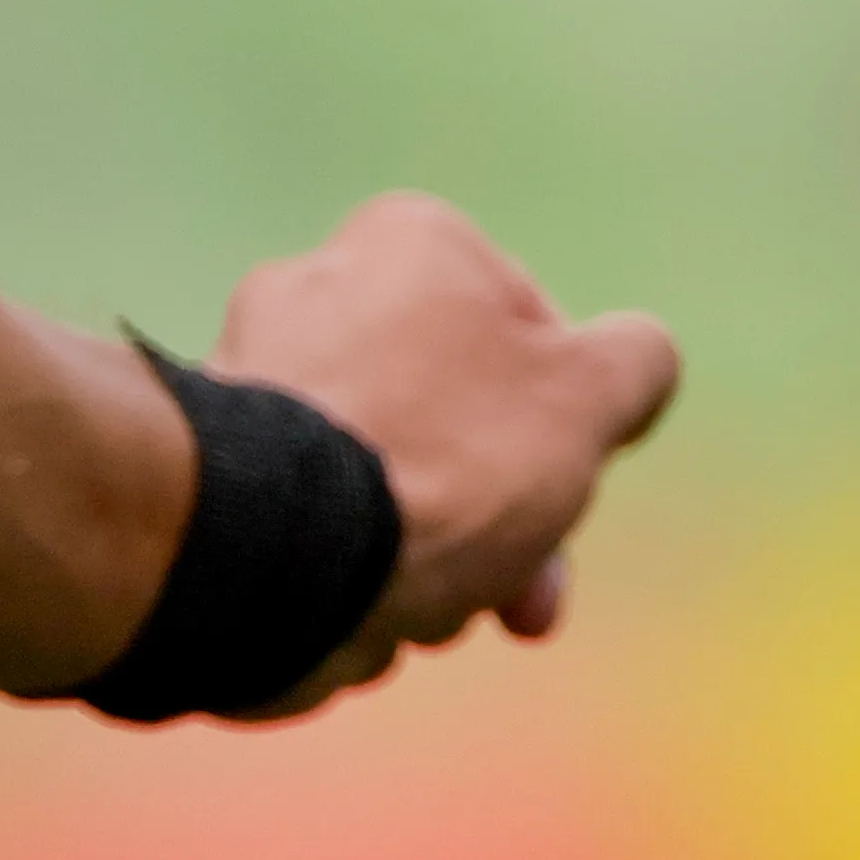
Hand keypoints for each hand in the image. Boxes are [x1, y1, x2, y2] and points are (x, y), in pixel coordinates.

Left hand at [205, 191, 678, 714]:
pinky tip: (368, 617)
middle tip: (529, 605)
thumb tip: (639, 357)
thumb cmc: (443, 458)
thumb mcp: (585, 398)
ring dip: (438, 556)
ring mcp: (257, 377)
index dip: (564, 419)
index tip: (569, 476)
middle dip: (506, 518)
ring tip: (439, 613)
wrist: (275, 551)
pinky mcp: (221, 467)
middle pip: (457, 417)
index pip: (528, 328)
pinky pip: (321, 520)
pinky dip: (354, 569)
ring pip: (393, 479)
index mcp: (411, 241)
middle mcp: (321, 284)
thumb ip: (633, 363)